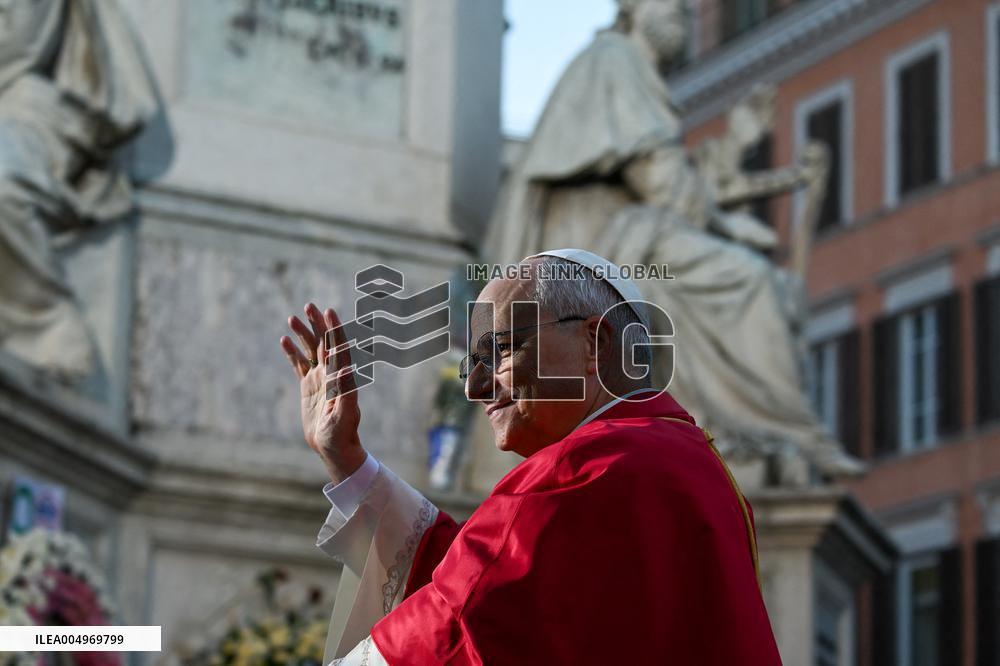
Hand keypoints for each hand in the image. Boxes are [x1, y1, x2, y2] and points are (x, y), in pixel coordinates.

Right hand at [280, 303, 365, 483]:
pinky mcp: (309, 387)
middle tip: (308, 306)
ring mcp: (320, 379)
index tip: (329, 311)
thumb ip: (346, 392)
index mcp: (342, 376)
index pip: (339, 346)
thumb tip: (347, 368)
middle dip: (317, 324)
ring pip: (310, 351)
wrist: (333, 448)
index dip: (334, 328)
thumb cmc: (342, 433)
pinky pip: (299, 365)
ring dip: (302, 334)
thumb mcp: (345, 414)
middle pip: (324, 343)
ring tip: (291, 318)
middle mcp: (332, 374)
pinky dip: (292, 352)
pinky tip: (284, 340)